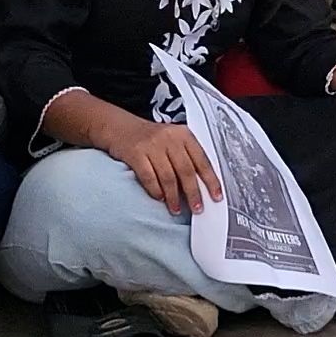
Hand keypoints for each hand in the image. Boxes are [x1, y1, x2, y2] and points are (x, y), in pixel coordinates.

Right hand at [105, 118, 220, 214]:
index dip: (211, 180)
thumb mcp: (173, 140)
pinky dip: (156, 191)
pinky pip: (149, 177)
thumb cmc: (151, 137)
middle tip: (197, 208)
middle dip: (193, 193)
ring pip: (168, 176)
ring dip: (174, 197)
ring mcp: (152, 145)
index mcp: (184, 135)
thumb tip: (202, 185)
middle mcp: (170, 138)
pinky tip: (160, 198)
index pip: (202, 160)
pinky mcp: (135, 153)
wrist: (120, 127)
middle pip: (186, 170)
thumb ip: (187, 156)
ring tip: (176, 209)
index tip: (216, 196)